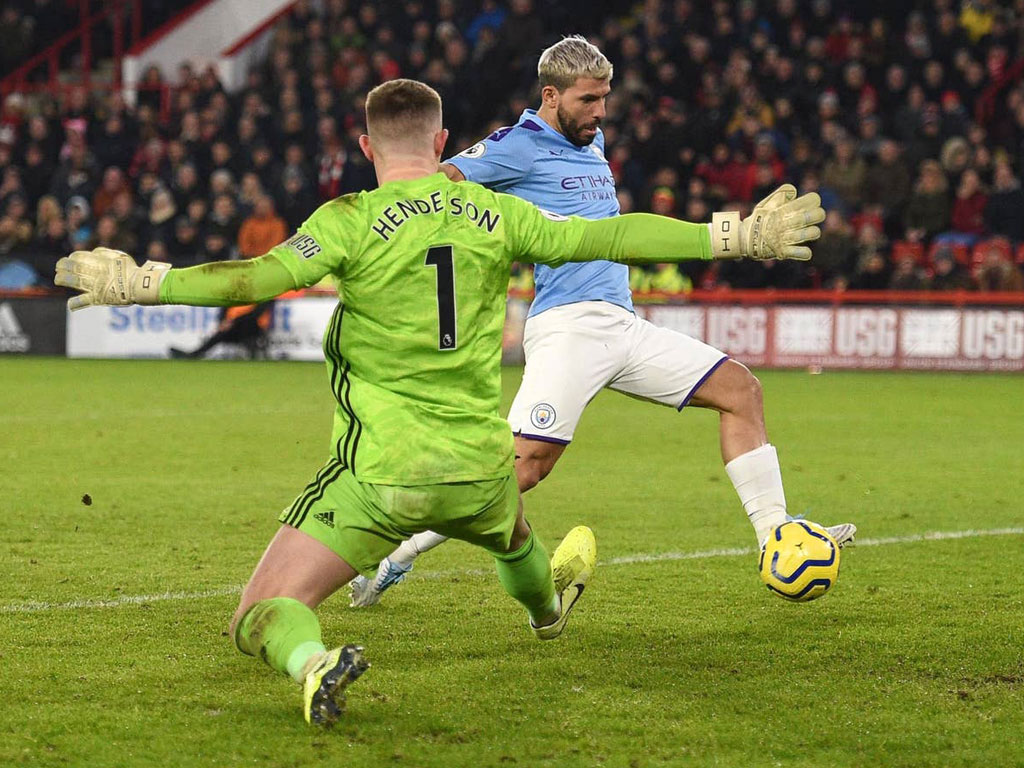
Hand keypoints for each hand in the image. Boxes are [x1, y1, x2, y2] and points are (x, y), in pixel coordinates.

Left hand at [54, 247, 169, 310]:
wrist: (140, 286)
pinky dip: (76, 304)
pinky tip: (70, 305)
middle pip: (74, 268)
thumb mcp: (119, 256)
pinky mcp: (98, 298)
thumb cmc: (131, 270)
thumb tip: (92, 253)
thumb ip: (104, 253)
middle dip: (64, 266)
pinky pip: (84, 301)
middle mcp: (94, 273)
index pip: (80, 257)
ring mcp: (95, 286)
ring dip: (63, 280)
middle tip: (59, 266)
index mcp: (100, 262)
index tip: (71, 258)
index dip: (73, 257)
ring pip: (75, 282)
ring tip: (58, 279)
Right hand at [710, 184, 824, 260]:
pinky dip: (804, 252)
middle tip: (811, 217)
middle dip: (817, 215)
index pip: (811, 200)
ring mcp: (786, 238)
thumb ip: (779, 196)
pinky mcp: (783, 251)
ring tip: (808, 232)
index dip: (813, 200)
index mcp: (784, 209)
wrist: (742, 240)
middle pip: (816, 215)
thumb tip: (793, 190)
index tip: (810, 203)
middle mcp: (787, 223)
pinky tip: (803, 250)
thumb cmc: (757, 221)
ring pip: (812, 233)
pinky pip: (801, 253)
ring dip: (812, 232)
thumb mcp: (765, 205)